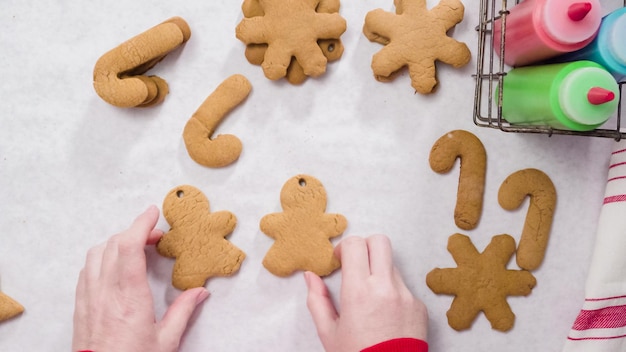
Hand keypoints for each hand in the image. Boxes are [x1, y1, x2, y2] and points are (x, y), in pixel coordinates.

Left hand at [72, 205, 209, 351]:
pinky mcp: (81, 304)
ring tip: (135, 246)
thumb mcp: (166, 341)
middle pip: (114, 244)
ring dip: (116, 242)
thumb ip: (183, 312)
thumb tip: (200, 292)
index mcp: (129, 297)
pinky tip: (115, 265)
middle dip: (134, 230)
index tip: (152, 213)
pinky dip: (102, 257)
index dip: (141, 224)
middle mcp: (105, 291)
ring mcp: (89, 296)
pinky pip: (87, 268)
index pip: (130, 247)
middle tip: (154, 233)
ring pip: (96, 253)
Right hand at [305, 235, 427, 351]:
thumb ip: (317, 299)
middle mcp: (385, 287)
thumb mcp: (328, 332)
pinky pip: (404, 287)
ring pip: (392, 264)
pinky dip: (393, 292)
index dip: (344, 248)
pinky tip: (385, 314)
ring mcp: (406, 295)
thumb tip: (310, 276)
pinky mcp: (419, 305)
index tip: (340, 261)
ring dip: (379, 271)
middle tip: (357, 264)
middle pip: (380, 241)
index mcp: (358, 291)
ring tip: (370, 297)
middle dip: (365, 247)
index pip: (355, 244)